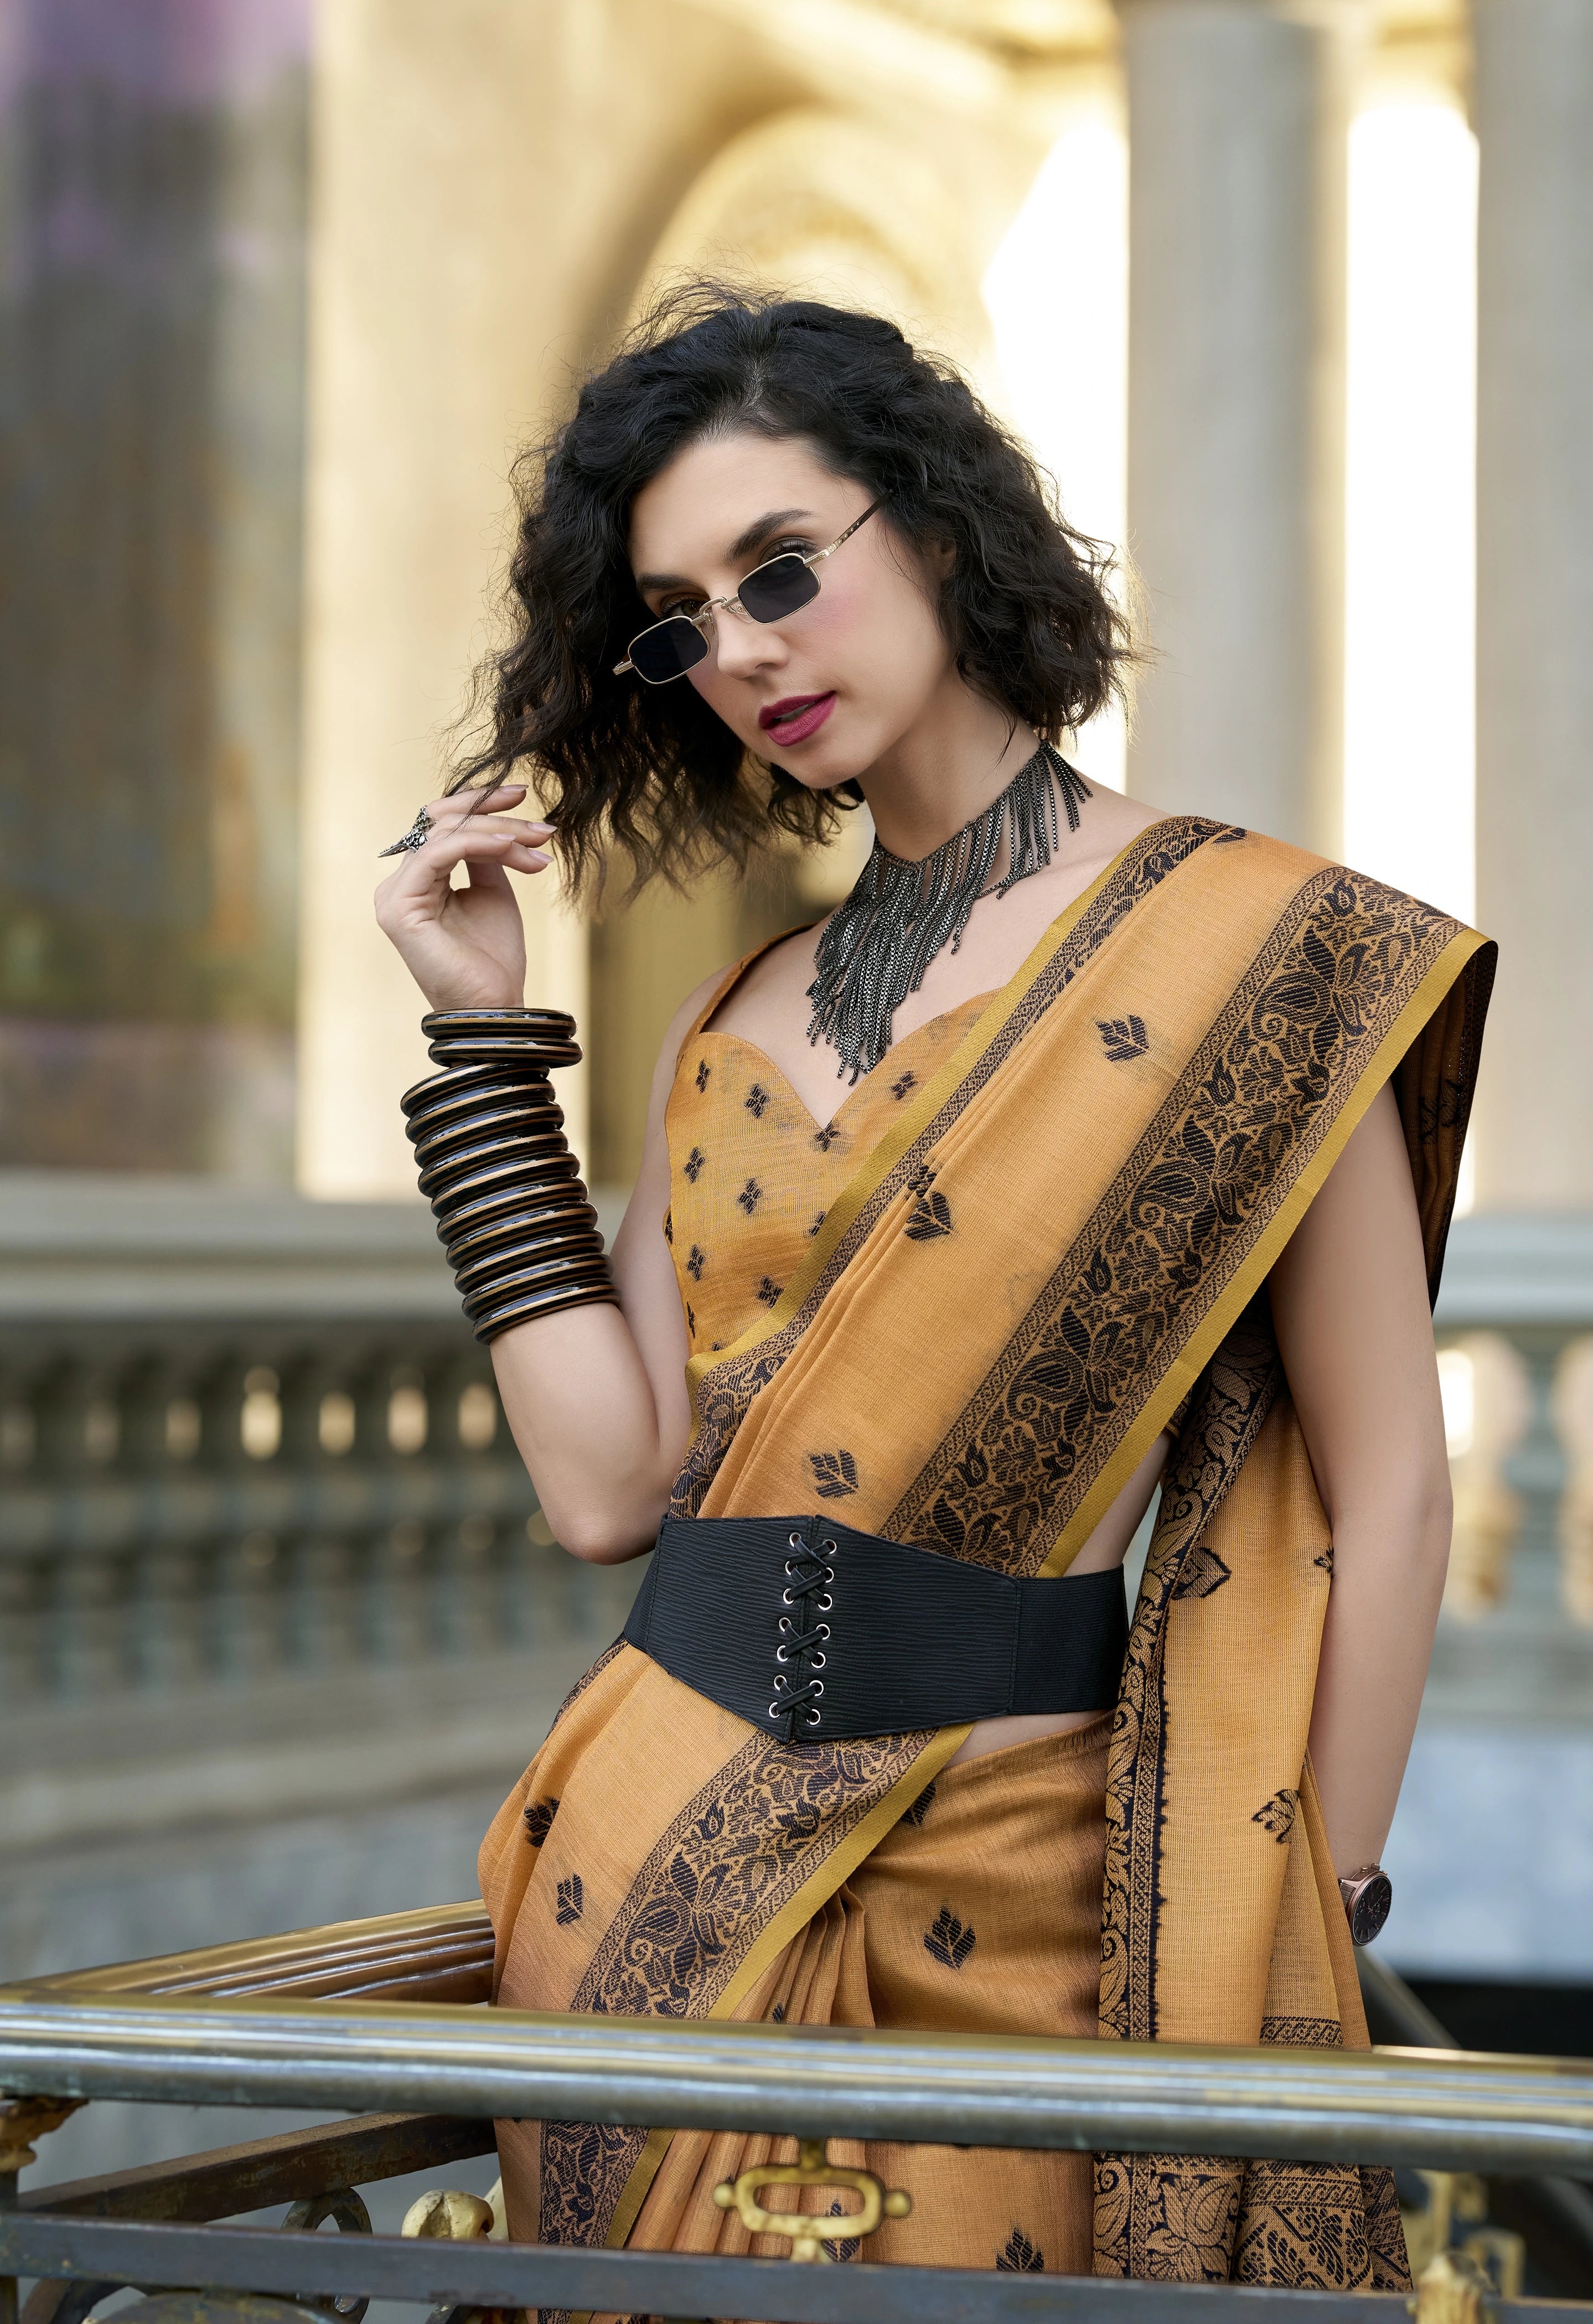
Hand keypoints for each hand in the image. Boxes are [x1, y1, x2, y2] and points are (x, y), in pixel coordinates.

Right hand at [374, 784, 553, 1010]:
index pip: (440, 824)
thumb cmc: (493, 960)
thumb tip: (496, 822)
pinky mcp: (399, 907)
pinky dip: (478, 843)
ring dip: (499, 832)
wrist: (494, 1007)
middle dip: (493, 813)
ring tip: (538, 842)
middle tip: (541, 822)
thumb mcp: (493, 892)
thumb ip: (486, 855)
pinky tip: (512, 847)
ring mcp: (394, 895)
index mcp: (417, 880)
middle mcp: (398, 884)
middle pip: (441, 823)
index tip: (521, 794)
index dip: (479, 803)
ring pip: (444, 834)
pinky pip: (437, 854)